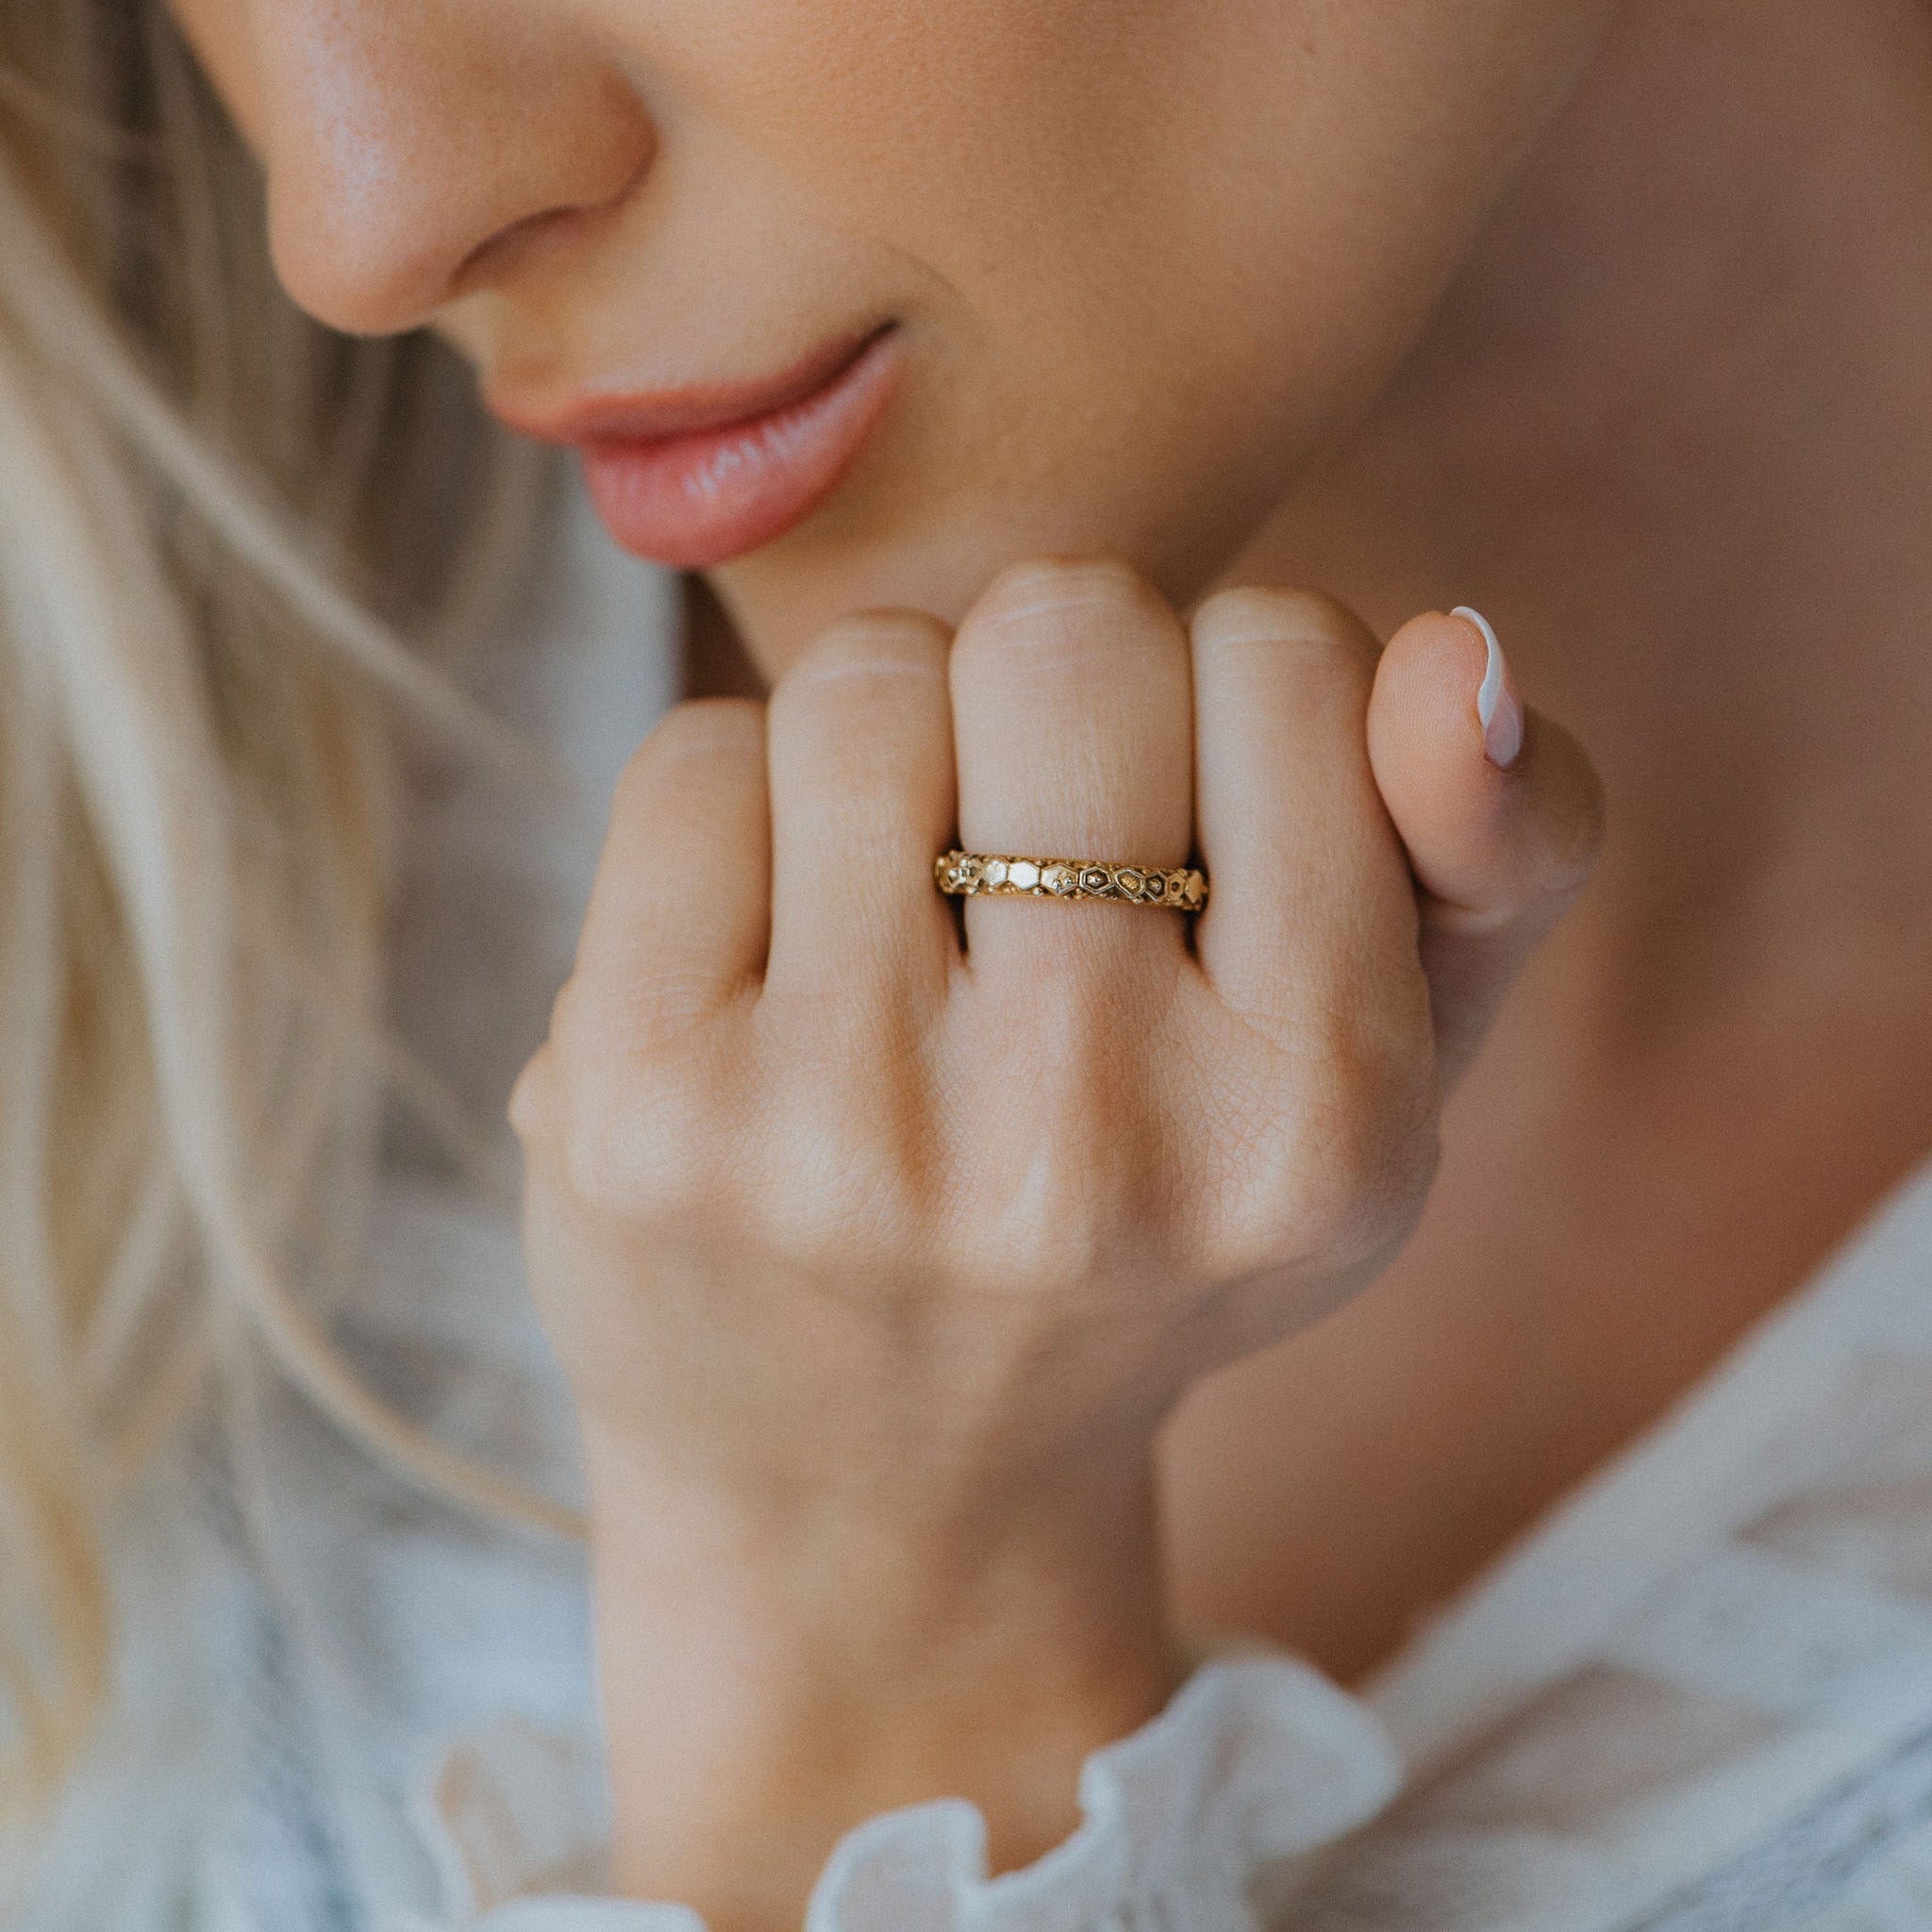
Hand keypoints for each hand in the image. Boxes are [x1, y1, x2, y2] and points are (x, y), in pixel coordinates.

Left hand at [507, 559, 1601, 1927]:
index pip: (1287, 658)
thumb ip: (1498, 854)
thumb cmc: (1145, 1231)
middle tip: (1030, 855)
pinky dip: (739, 814)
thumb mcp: (1382, 1080)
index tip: (1193, 825)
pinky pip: (694, 756)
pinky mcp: (638, 1110)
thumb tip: (1458, 641)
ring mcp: (837, 1132)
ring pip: (866, 676)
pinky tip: (763, 967)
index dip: (1228, 695)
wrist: (870, 1494)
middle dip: (1050, 694)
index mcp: (1318, 1127)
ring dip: (888, 752)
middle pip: (1065, 627)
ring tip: (901, 926)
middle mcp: (1083, 1144)